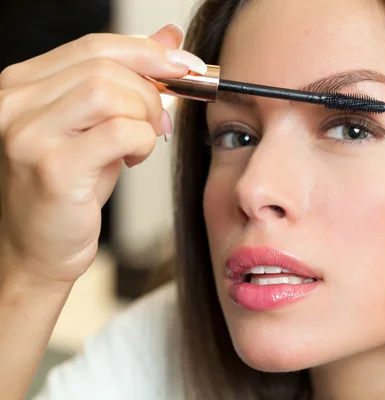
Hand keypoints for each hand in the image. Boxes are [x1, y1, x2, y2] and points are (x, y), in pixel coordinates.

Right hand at [0, 24, 204, 285]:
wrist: (37, 250)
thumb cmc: (67, 189)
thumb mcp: (98, 126)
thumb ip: (127, 80)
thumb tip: (169, 39)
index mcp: (22, 84)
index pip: (93, 46)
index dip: (148, 52)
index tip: (186, 67)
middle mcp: (14, 102)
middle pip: (105, 65)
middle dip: (150, 90)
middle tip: (160, 122)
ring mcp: (28, 134)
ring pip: (111, 93)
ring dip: (144, 117)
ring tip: (141, 143)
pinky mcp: (51, 168)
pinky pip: (120, 132)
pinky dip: (142, 142)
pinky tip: (133, 159)